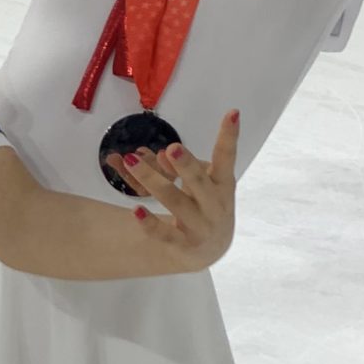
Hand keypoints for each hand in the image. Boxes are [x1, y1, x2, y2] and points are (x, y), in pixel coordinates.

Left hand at [117, 111, 240, 270]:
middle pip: (199, 182)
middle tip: (172, 148)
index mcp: (223, 185)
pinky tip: (135, 210)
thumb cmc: (207, 205)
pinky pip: (164, 234)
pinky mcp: (183, 245)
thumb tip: (164, 154)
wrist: (212, 250)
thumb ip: (184, 167)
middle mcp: (214, 205)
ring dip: (152, 181)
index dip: (229, 137)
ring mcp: (200, 226)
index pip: (227, 158)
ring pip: (175, 203)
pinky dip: (149, 223)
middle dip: (186, 165)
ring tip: (131, 161)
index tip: (232, 113)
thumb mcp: (204, 184)